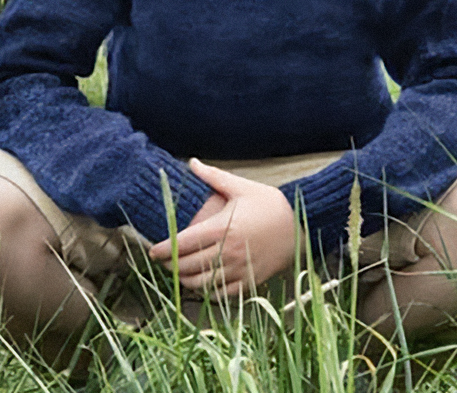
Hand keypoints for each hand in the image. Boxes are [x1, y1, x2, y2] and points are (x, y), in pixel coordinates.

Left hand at [149, 158, 302, 296]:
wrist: (302, 224)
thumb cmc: (270, 203)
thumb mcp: (241, 187)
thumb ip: (214, 176)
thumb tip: (192, 162)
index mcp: (223, 228)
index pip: (184, 243)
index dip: (164, 249)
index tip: (153, 251)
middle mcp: (228, 251)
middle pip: (189, 265)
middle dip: (171, 265)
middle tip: (163, 261)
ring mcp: (239, 269)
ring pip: (202, 283)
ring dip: (186, 280)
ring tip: (179, 273)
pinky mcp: (250, 281)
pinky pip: (222, 294)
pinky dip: (207, 292)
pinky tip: (202, 284)